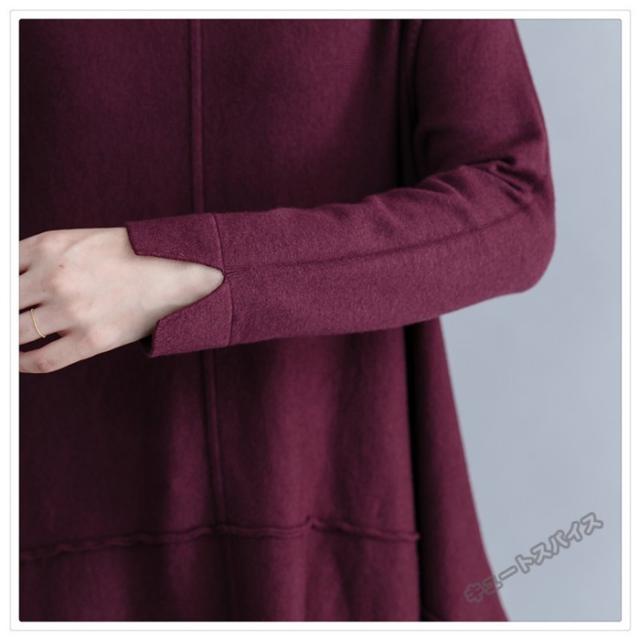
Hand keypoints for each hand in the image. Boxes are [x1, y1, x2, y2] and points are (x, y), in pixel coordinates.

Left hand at [19, 227, 223, 372]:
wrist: (176, 271)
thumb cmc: (130, 254)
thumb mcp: (77, 241)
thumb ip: (37, 256)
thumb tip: (8, 281)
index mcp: (48, 246)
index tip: (0, 299)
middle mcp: (54, 278)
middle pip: (2, 303)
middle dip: (0, 313)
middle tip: (4, 317)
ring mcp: (72, 311)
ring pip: (13, 333)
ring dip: (5, 339)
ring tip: (8, 340)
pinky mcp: (92, 340)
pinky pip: (43, 360)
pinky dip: (21, 364)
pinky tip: (16, 361)